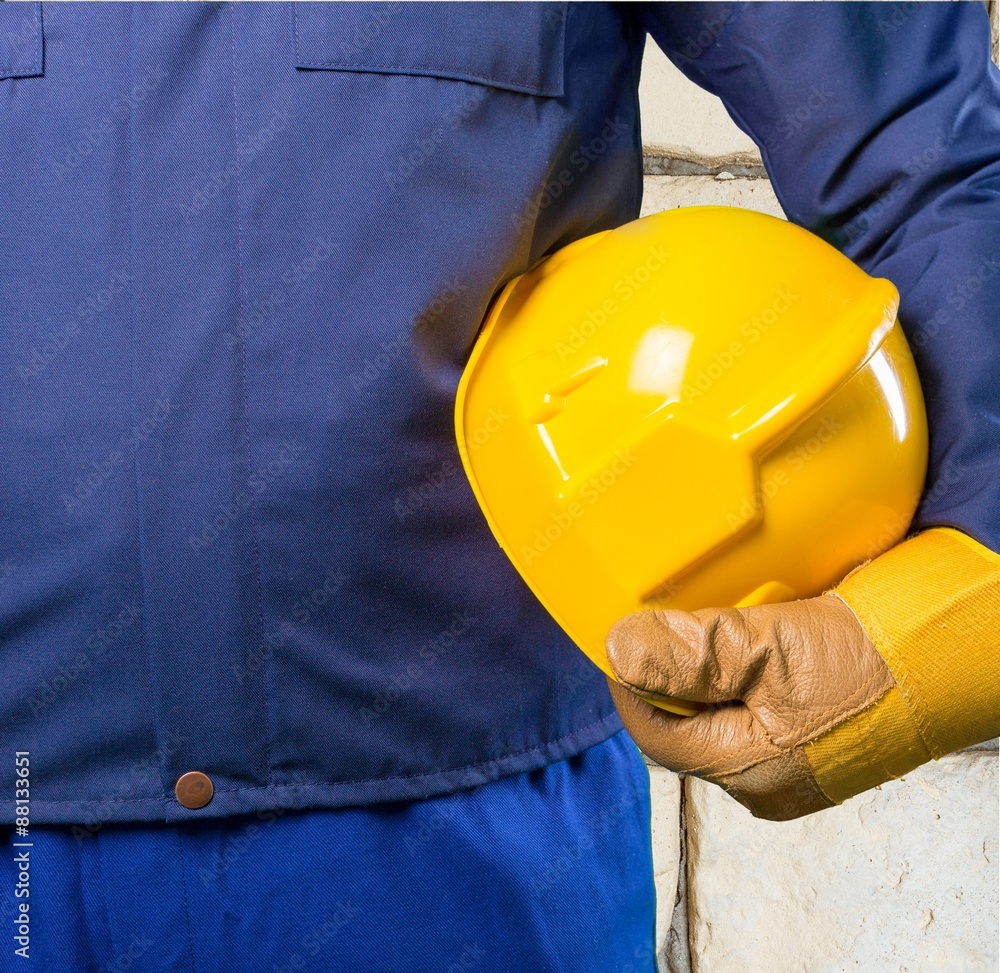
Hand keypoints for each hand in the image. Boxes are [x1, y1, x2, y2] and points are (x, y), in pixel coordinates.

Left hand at [605, 595, 895, 820]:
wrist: (949, 661)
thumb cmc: (868, 665)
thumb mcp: (769, 650)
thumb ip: (690, 655)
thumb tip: (621, 650)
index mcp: (748, 772)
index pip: (656, 735)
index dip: (631, 686)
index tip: (622, 641)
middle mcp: (763, 780)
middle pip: (685, 725)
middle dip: (672, 676)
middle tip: (670, 625)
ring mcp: (788, 763)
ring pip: (716, 715)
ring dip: (705, 672)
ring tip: (711, 630)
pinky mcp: (806, 740)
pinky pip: (749, 710)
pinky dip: (735, 676)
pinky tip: (745, 645)